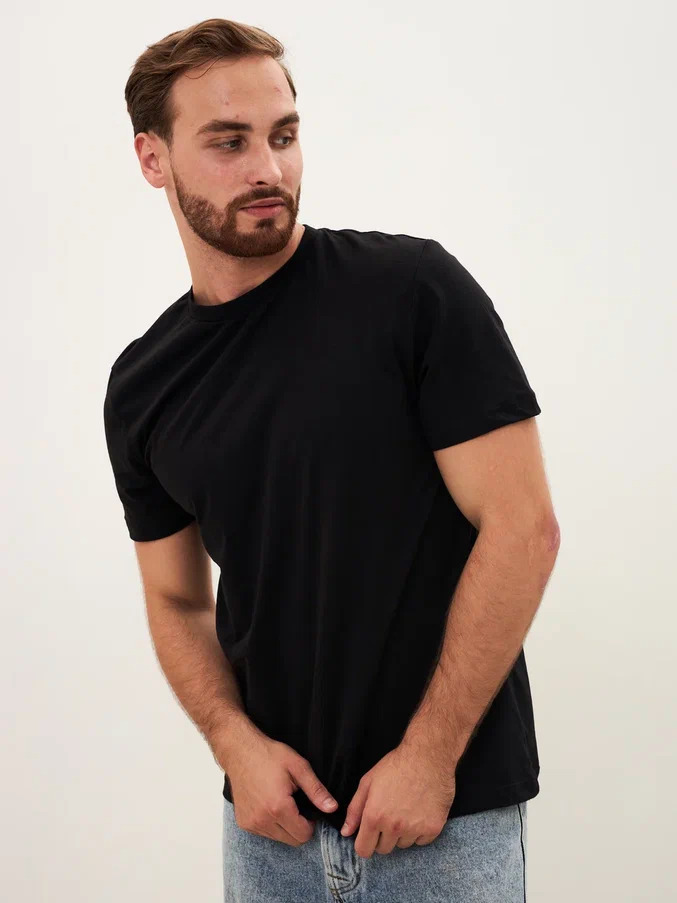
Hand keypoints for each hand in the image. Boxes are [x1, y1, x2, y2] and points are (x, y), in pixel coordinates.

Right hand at [214, 723, 338, 847]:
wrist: (240, 751)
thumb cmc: (269, 755)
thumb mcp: (298, 767)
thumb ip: (316, 790)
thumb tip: (332, 808)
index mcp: (278, 807)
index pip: (304, 835)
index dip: (311, 824)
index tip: (308, 809)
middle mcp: (263, 820)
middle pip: (292, 841)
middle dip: (300, 827)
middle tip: (298, 806)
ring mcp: (251, 823)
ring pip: (279, 839)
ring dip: (285, 827)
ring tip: (283, 803)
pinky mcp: (243, 823)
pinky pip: (265, 833)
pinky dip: (271, 825)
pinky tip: (270, 806)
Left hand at [340, 739, 455, 858]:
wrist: (428, 756)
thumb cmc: (396, 766)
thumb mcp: (368, 782)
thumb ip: (355, 809)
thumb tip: (346, 832)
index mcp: (374, 816)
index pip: (364, 850)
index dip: (364, 843)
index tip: (369, 835)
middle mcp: (394, 827)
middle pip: (384, 849)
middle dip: (383, 836)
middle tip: (390, 815)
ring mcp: (415, 829)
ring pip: (403, 844)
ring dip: (402, 833)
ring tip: (406, 809)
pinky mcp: (433, 828)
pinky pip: (421, 841)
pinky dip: (420, 831)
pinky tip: (419, 811)